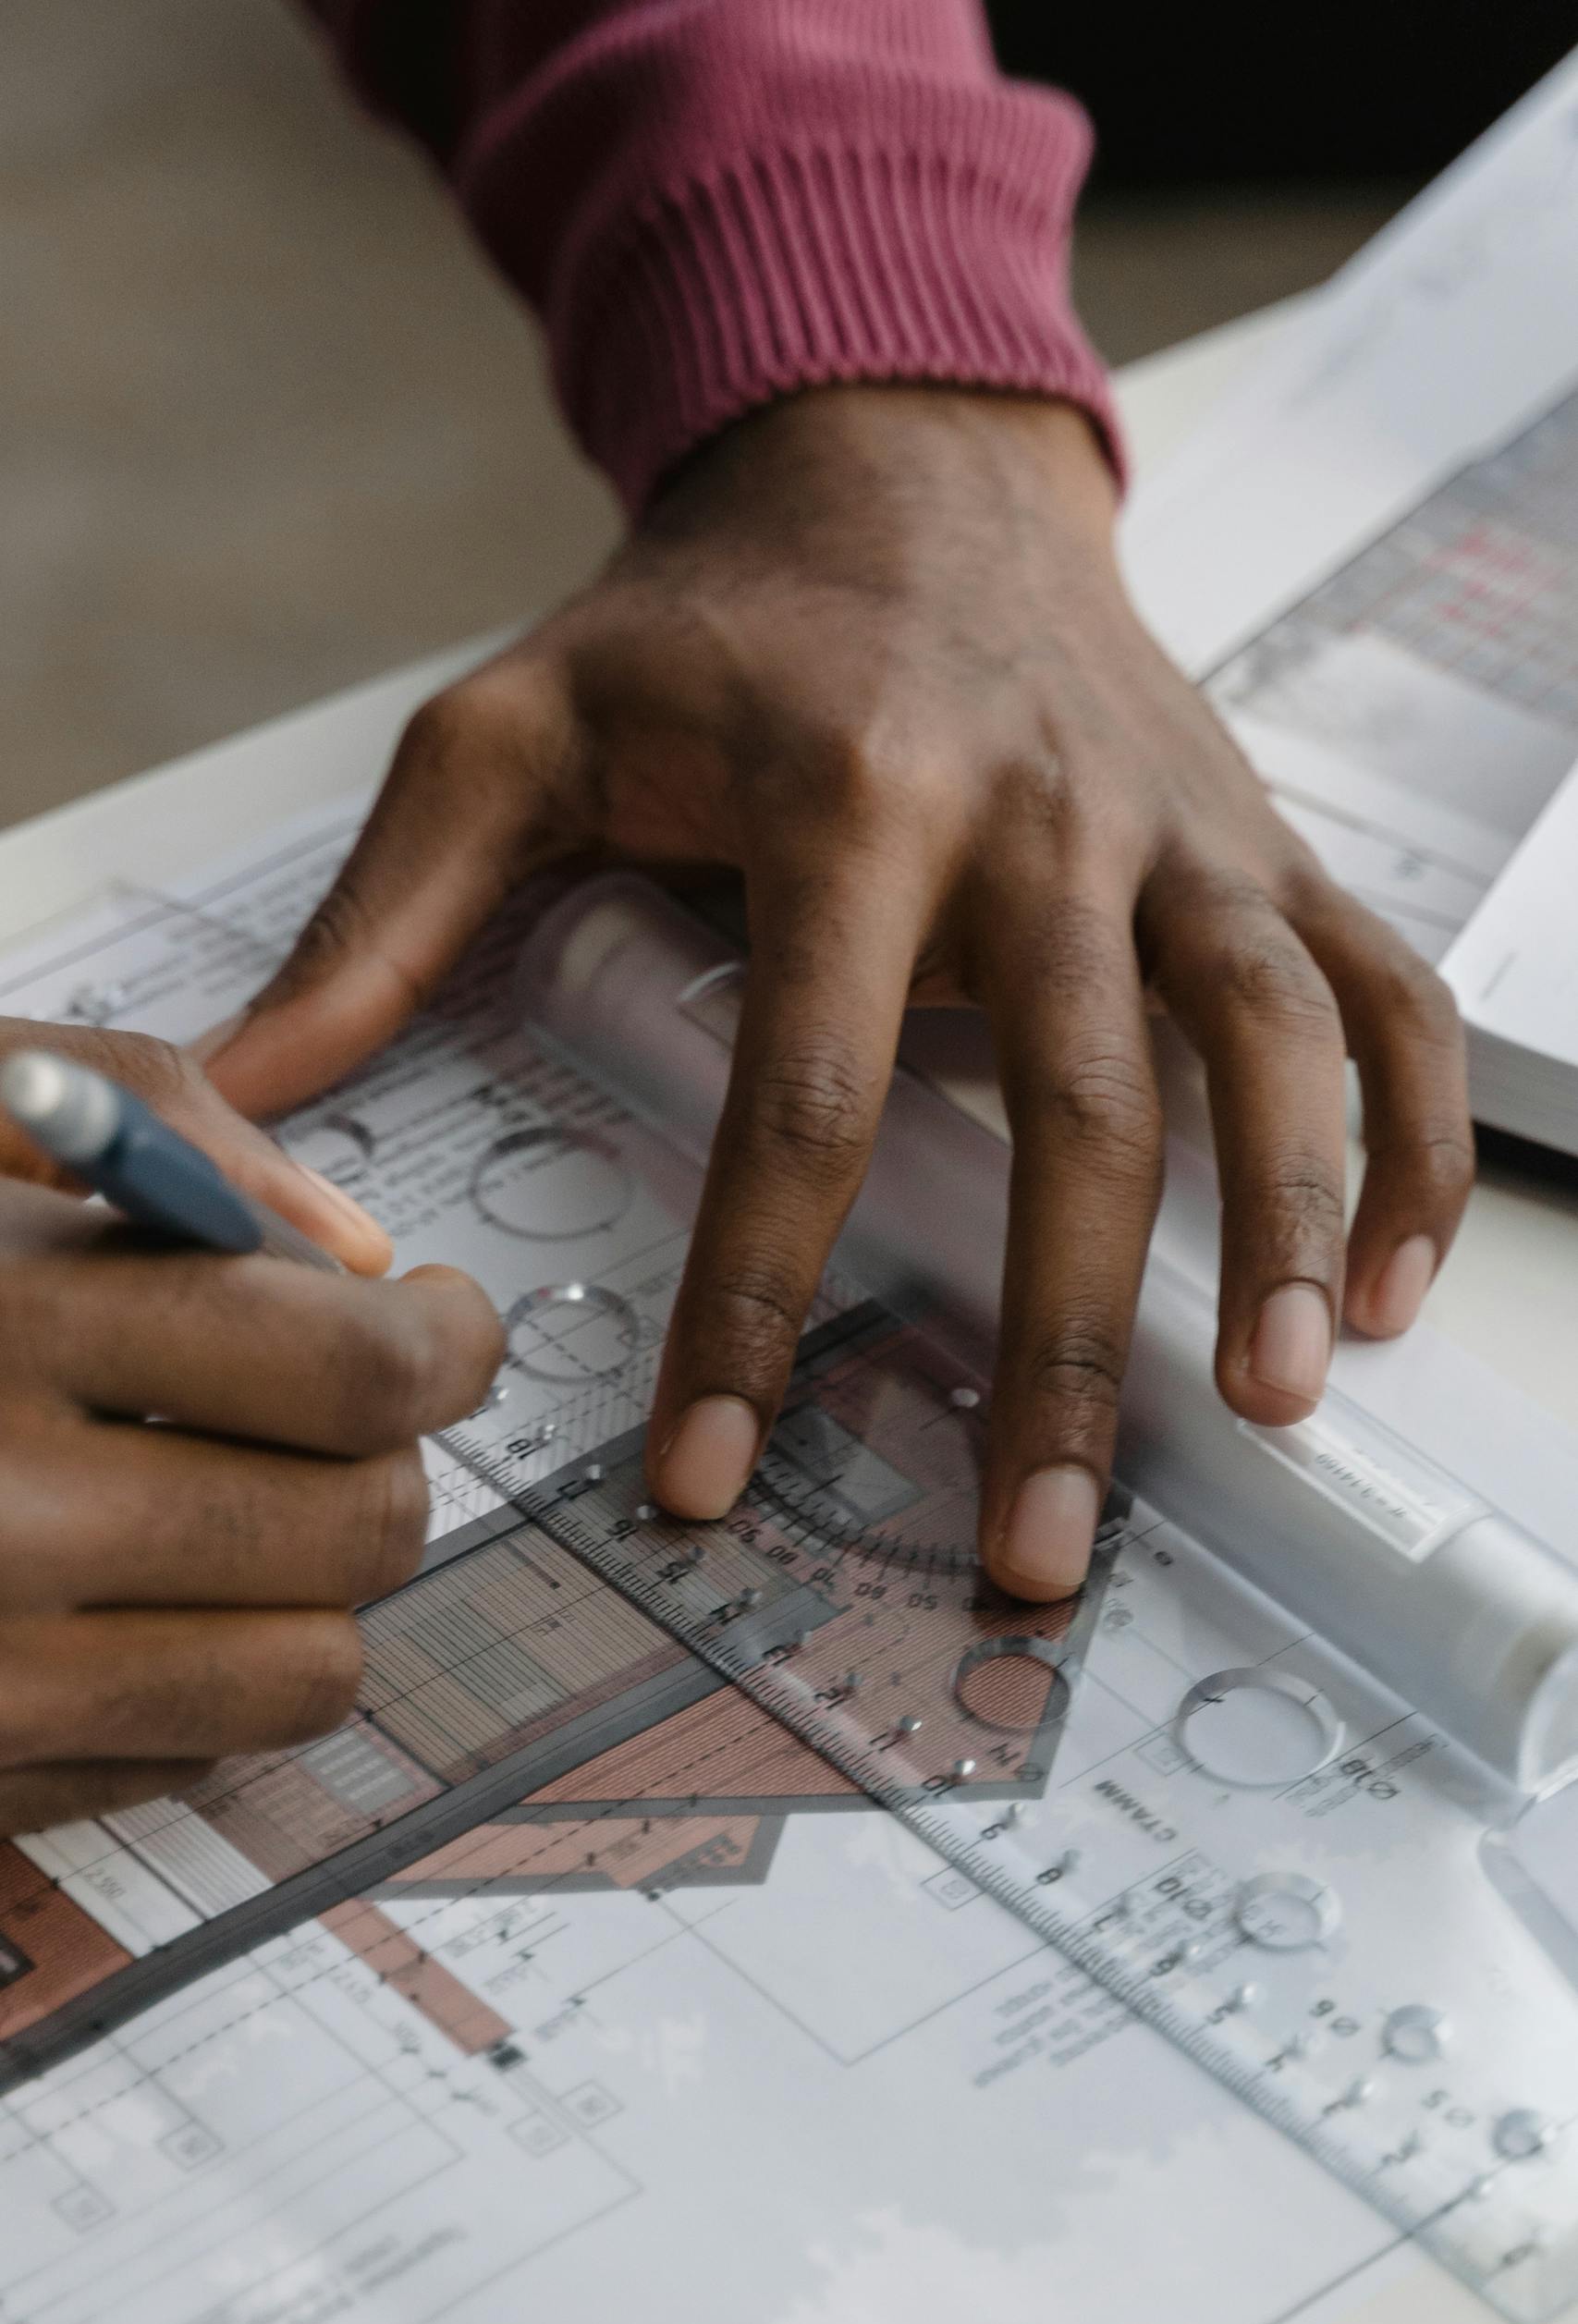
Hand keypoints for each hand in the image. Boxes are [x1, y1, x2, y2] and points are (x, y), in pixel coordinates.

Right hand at [0, 1029, 503, 1833]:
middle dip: (389, 1459)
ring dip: (311, 1586)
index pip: (355, 1370)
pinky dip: (192, 1686)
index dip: (449, 1342)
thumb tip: (356, 1256)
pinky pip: (179, 1765)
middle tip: (343, 1413)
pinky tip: (107, 1595)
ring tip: (235, 1505)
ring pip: (306, 1677)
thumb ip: (156, 1123)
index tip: (443, 1321)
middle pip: (363, 1528)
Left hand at [198, 387, 1472, 1602]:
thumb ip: (387, 911)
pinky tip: (1392, 1284)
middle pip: (1075, 1106)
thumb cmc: (712, 618)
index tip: (714, 1475)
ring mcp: (1174, 831)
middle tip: (1027, 1545)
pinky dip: (1413, 1139)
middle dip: (1055, 1344)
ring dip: (1287, 1231)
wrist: (904, 461)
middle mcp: (1039, 816)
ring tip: (1269, 1406)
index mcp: (845, 794)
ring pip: (1265, 1044)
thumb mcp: (516, 726)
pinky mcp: (1257, 845)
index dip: (757, 1301)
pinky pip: (1381, 992)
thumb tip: (234, 1098)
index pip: (805, 1089)